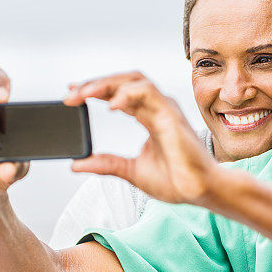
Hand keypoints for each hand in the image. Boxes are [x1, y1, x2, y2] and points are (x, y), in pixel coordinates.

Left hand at [64, 71, 218, 204]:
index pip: (118, 94)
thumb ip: (106, 164)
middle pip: (123, 81)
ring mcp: (164, 108)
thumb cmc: (176, 181)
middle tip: (71, 93)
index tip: (72, 94)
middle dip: (95, 84)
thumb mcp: (131, 171)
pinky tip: (111, 105)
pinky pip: (148, 93)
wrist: (200, 191)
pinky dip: (127, 94)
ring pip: (134, 80)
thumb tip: (78, 164)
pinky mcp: (170, 114)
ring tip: (85, 94)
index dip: (95, 90)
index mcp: (148, 117)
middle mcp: (156, 108)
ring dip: (107, 84)